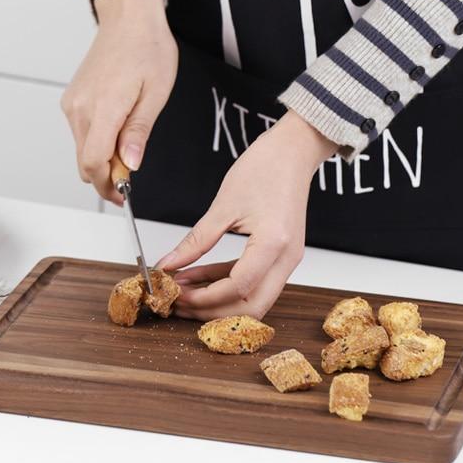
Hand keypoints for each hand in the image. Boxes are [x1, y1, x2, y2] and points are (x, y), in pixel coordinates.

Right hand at [61, 0, 177, 202]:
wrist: (129, 17)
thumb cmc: (148, 48)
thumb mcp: (155, 93)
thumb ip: (139, 132)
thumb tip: (130, 164)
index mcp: (104, 107)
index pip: (93, 163)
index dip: (108, 185)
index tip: (126, 194)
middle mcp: (80, 108)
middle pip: (84, 162)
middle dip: (106, 177)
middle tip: (131, 177)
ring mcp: (72, 103)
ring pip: (81, 149)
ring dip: (101, 158)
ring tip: (128, 149)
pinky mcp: (71, 99)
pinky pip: (80, 132)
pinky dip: (95, 141)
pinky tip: (116, 131)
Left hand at [156, 111, 337, 319]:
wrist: (293, 151)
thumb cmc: (265, 167)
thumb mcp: (223, 204)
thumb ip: (196, 240)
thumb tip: (169, 263)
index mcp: (273, 243)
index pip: (238, 288)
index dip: (204, 297)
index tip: (176, 294)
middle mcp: (287, 259)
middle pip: (251, 307)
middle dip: (211, 311)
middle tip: (178, 303)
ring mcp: (287, 259)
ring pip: (253, 299)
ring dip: (218, 300)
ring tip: (183, 290)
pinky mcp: (281, 255)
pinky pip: (254, 281)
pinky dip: (226, 284)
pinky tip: (197, 276)